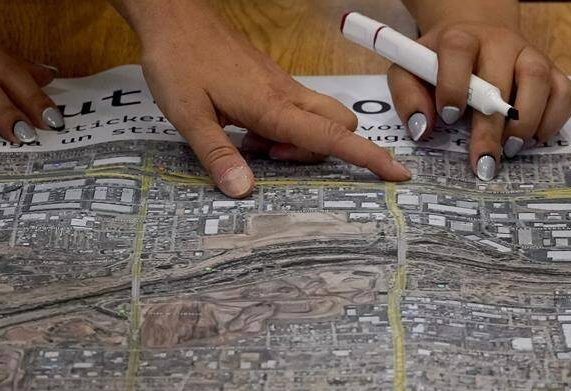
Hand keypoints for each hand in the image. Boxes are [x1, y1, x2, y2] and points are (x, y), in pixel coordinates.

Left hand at [120, 0, 408, 196]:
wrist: (173, 17)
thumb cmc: (179, 61)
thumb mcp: (188, 115)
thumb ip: (218, 155)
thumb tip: (243, 192)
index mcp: (272, 106)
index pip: (333, 137)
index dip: (368, 158)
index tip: (397, 174)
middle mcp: (286, 95)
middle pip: (339, 126)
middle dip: (326, 153)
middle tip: (274, 161)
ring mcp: (282, 87)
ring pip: (320, 119)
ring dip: (301, 143)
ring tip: (253, 146)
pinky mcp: (272, 83)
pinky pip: (298, 111)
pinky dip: (285, 131)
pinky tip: (248, 132)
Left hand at [386, 17, 570, 180]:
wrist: (477, 41)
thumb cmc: (441, 66)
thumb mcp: (411, 73)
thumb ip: (408, 97)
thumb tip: (422, 128)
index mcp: (461, 37)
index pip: (458, 49)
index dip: (454, 84)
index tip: (449, 117)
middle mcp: (500, 41)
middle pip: (501, 76)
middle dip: (491, 125)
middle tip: (483, 160)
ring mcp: (531, 56)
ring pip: (538, 81)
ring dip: (526, 122)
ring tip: (510, 150)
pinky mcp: (553, 73)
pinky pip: (564, 95)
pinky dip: (552, 121)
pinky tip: (533, 139)